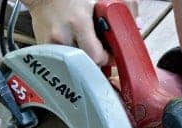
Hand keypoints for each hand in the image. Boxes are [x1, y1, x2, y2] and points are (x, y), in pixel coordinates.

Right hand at [24, 0, 138, 65]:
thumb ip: (123, 8)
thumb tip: (136, 26)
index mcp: (78, 22)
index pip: (96, 56)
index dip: (107, 59)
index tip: (111, 55)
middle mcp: (62, 36)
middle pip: (85, 63)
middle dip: (96, 60)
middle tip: (101, 54)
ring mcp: (51, 45)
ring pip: (73, 64)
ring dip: (83, 60)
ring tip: (87, 50)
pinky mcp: (44, 49)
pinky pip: (62, 60)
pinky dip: (70, 58)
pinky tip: (73, 48)